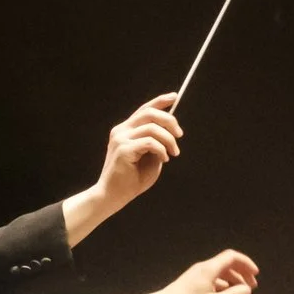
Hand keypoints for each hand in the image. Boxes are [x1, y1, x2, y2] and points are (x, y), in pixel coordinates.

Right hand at [96, 93, 182, 208]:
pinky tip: (164, 159)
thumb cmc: (132, 179)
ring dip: (168, 140)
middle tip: (180, 135)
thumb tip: (171, 129)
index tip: (175, 96)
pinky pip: (150, 142)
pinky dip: (161, 149)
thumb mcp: (150, 157)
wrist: (113, 196)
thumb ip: (157, 142)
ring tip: (173, 153)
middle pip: (149, 113)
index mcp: (125, 130)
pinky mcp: (123, 149)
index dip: (160, 101)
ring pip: (152, 128)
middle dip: (170, 121)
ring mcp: (120, 139)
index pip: (144, 109)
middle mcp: (120, 131)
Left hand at [147, 249, 258, 293]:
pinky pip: (212, 278)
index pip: (232, 257)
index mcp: (210, 269)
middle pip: (227, 263)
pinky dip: (222, 284)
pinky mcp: (192, 281)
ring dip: (232, 280)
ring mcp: (196, 274)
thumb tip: (247, 289)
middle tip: (251, 286)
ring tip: (240, 292)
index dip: (246, 263)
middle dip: (242, 273)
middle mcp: (203, 267)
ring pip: (220, 271)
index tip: (255, 274)